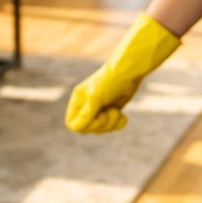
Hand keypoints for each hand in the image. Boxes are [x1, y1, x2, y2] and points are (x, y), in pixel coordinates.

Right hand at [65, 14, 180, 133]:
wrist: (128, 72)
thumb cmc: (110, 81)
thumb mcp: (96, 96)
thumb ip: (87, 113)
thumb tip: (76, 128)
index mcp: (77, 102)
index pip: (73, 124)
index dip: (86, 126)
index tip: (99, 116)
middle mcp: (85, 107)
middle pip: (88, 129)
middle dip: (102, 124)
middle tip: (112, 112)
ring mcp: (98, 110)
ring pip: (100, 130)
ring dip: (111, 124)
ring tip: (117, 112)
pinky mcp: (110, 111)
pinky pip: (111, 126)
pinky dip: (118, 124)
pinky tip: (123, 116)